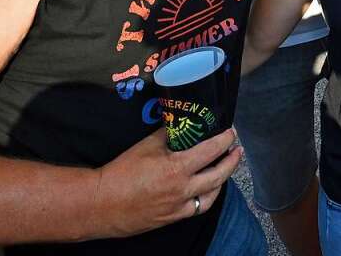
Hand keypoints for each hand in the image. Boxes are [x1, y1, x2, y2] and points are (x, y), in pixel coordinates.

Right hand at [92, 127, 241, 238]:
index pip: (211, 151)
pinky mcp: (173, 218)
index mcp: (178, 168)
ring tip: (226, 168)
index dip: (224, 140)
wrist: (103, 202)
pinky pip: (198, 208)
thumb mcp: (147, 145)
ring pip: (212, 195)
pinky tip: (208, 189)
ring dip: (223, 180)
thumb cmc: (123, 171)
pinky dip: (207, 196)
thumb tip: (180, 123)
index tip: (231, 133)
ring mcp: (179, 206)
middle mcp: (183, 189)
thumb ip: (168, 134)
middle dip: (232, 161)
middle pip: (219, 175)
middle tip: (237, 150)